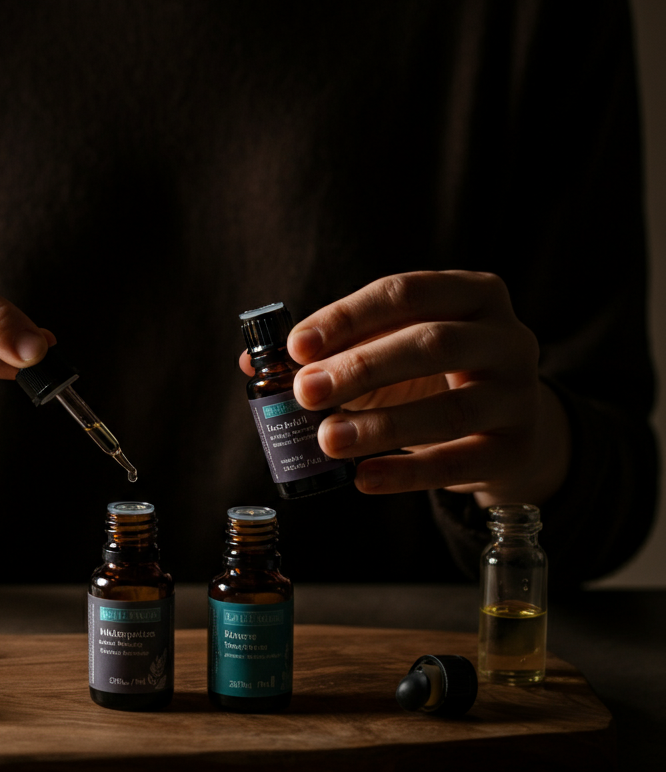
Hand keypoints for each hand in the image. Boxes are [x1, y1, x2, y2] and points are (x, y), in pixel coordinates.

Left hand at [281, 271, 569, 506]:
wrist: (509, 430)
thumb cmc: (434, 378)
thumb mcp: (391, 350)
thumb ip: (332, 350)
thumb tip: (252, 365)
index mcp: (473, 293)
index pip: (404, 293)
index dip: (346, 317)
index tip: (295, 347)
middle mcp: (507, 337)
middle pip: (430, 343)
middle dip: (360, 367)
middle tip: (304, 392)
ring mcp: (519, 395)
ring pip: (449, 408)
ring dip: (380, 425)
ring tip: (326, 440)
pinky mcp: (517, 449)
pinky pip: (459, 462)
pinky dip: (407, 473)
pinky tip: (362, 478)